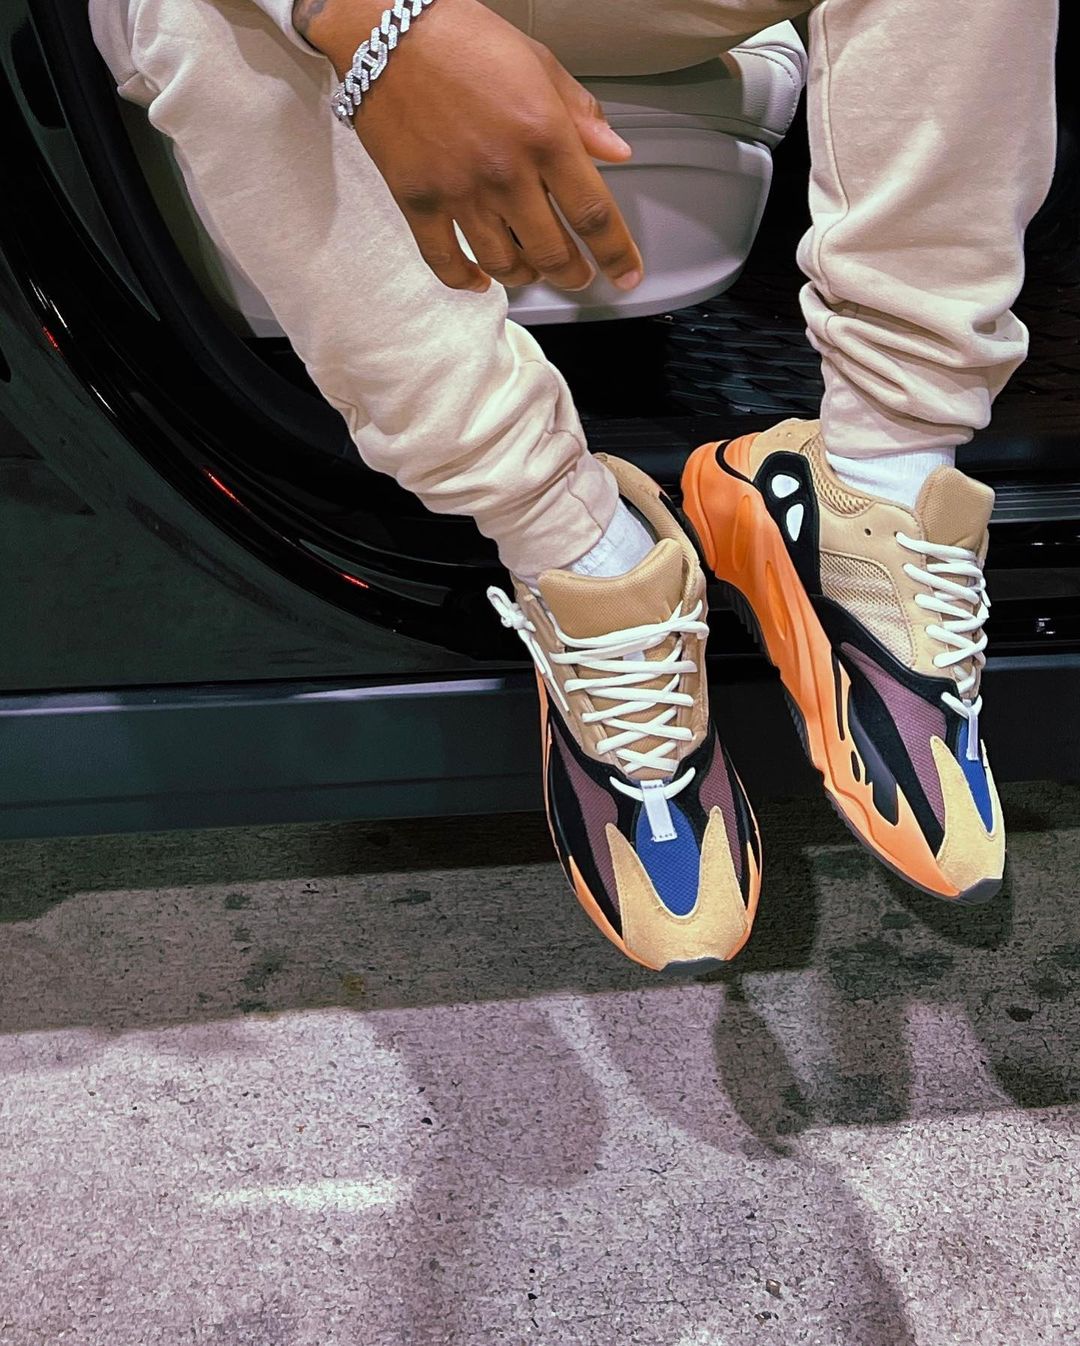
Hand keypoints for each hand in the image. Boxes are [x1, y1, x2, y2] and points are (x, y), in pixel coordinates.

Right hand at [295, 0, 643, 293]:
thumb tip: (616, 153)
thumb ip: (580, 112)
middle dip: (572, 272)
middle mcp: (506, 173)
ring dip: (525, 276)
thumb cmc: (464, 38)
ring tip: (532, 270)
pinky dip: (466, 280)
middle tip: (578, 274)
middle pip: (551, 251)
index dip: (615, 253)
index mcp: (544, 135)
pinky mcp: (419, 201)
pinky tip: (480, 281)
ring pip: (503, 264)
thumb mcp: (537, 63)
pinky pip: (446, 261)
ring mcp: (460, 192)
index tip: (627, 275)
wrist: (386, 31)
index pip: (593, 213)